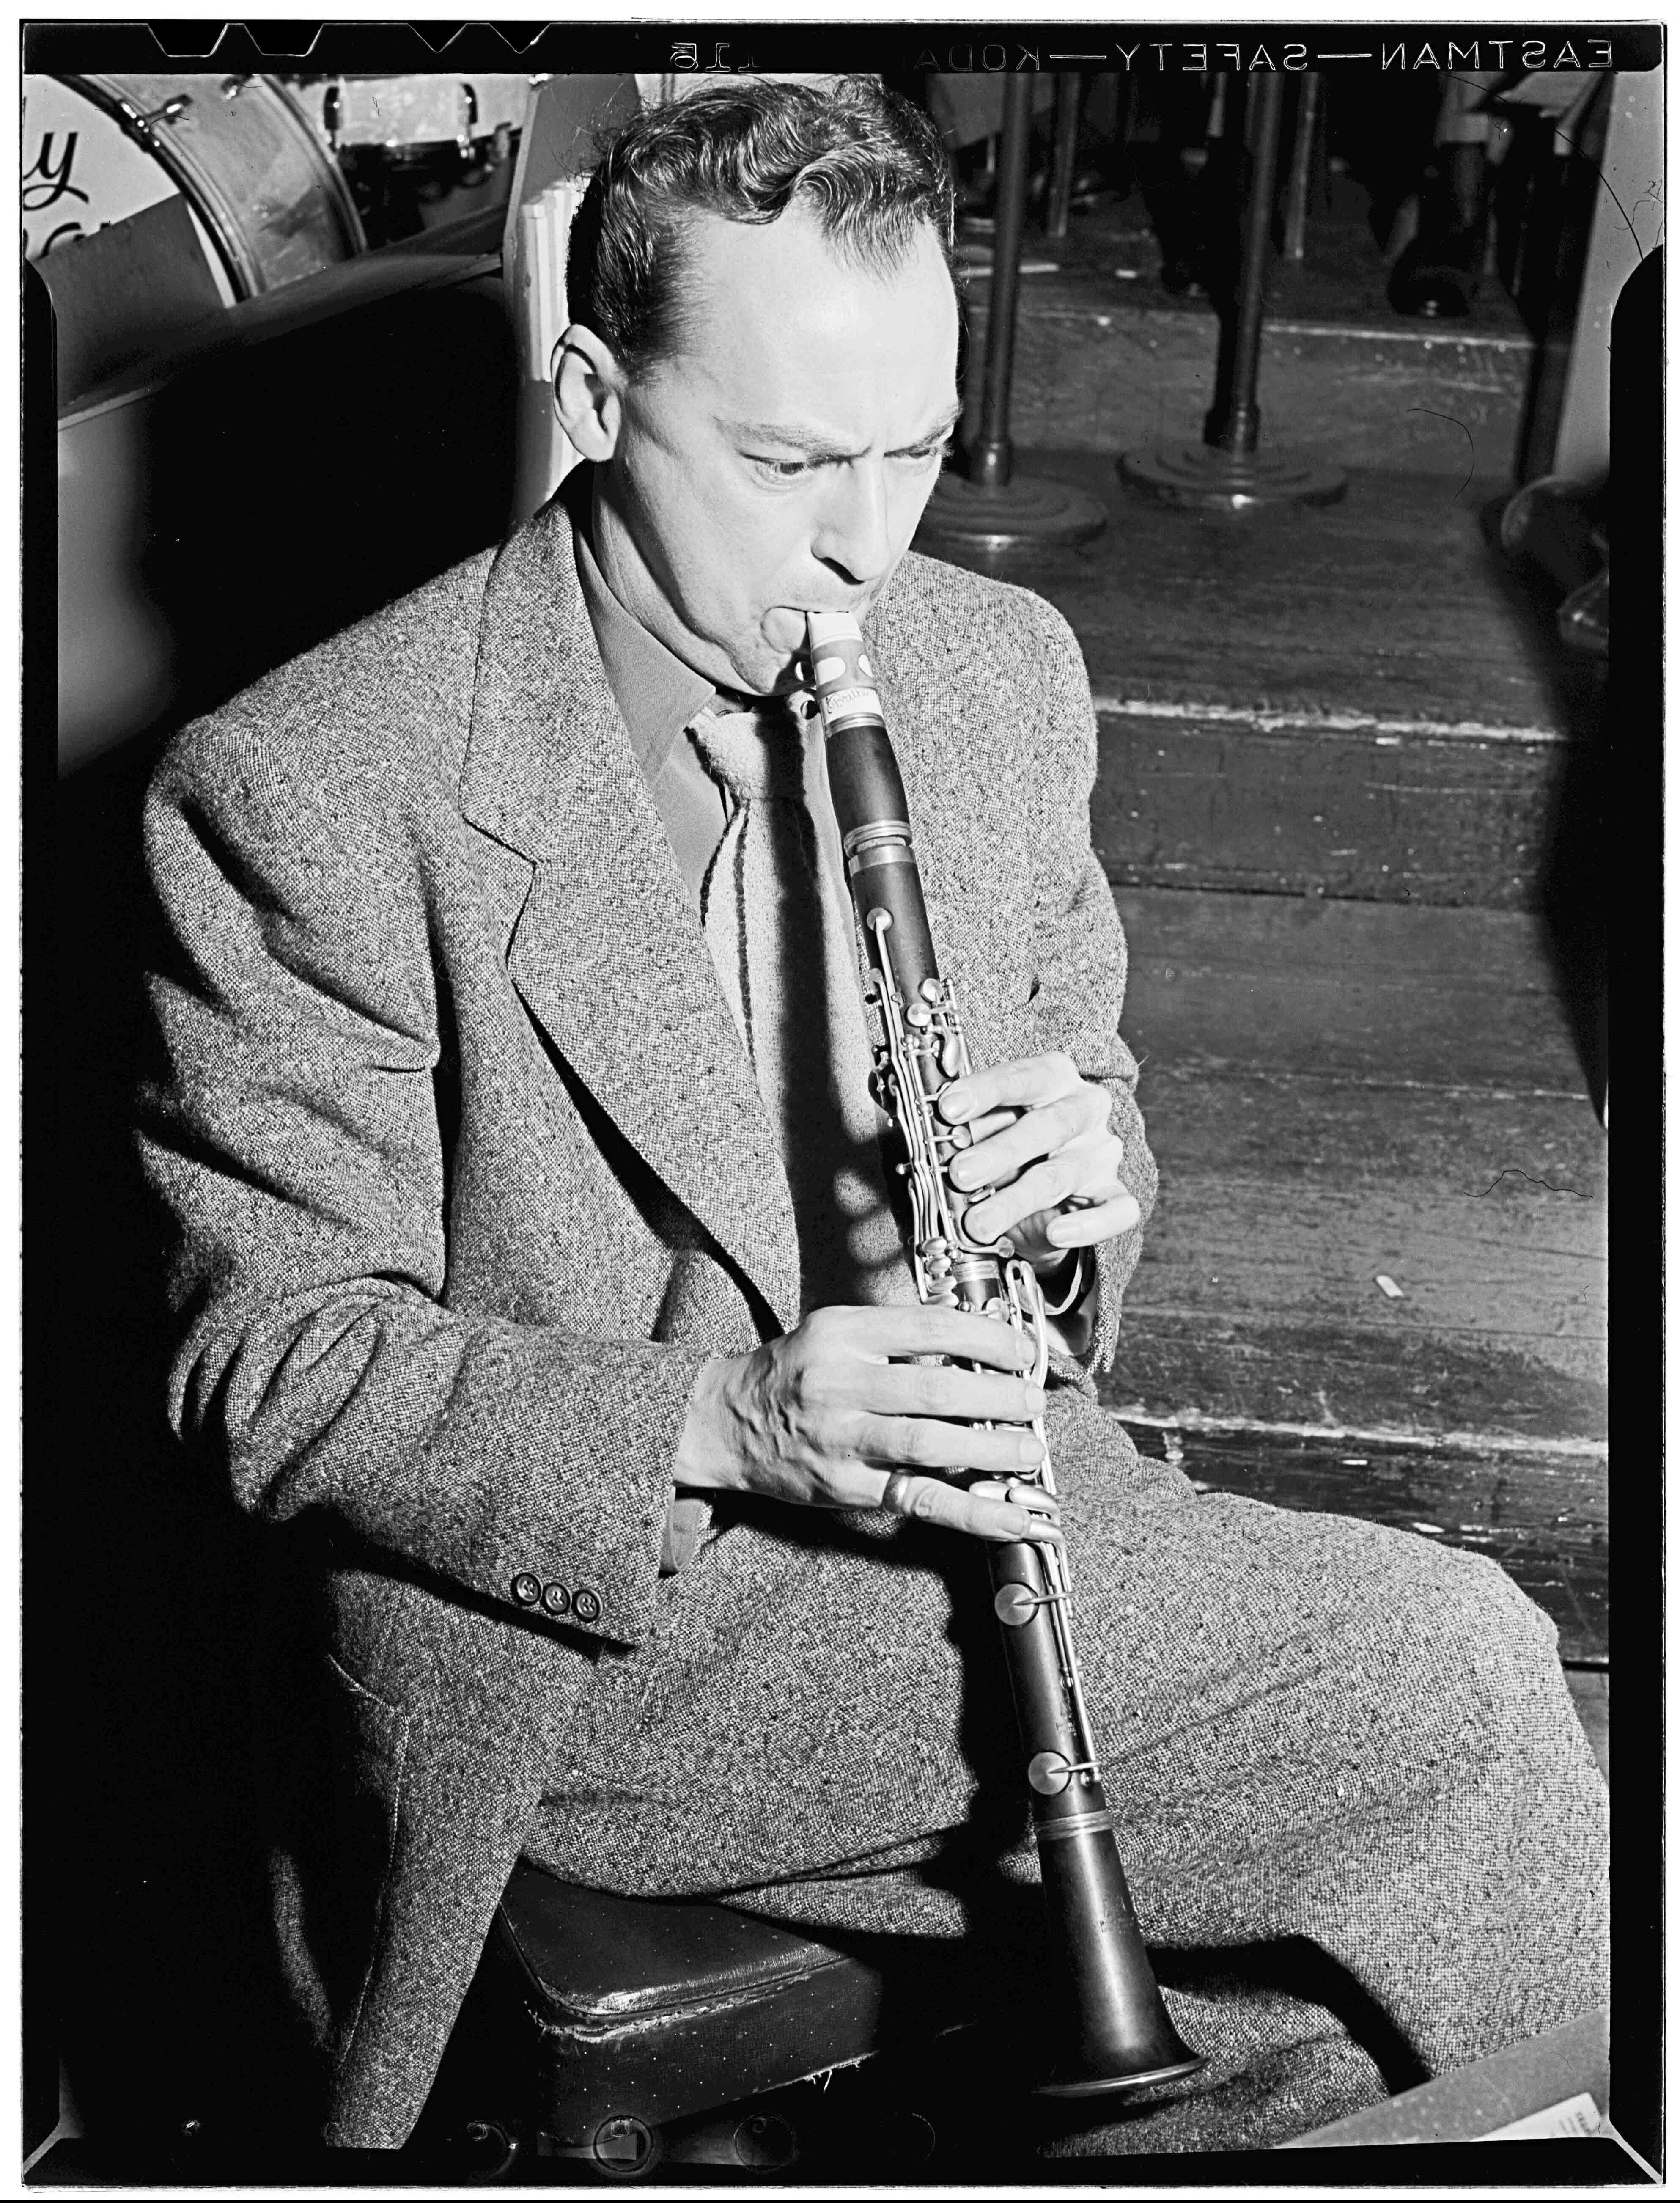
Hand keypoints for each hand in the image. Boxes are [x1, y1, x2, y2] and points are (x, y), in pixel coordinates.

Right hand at [671, 1303, 1061, 1544]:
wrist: (725, 1422)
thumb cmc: (792, 1374)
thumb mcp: (836, 1333)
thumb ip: (898, 1338)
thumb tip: (978, 1350)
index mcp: (843, 1333)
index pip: (929, 1327)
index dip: (986, 1338)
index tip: (1022, 1350)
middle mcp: (840, 1381)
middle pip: (934, 1387)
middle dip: (997, 1396)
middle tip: (1034, 1401)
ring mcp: (841, 1437)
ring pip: (929, 1443)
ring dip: (992, 1449)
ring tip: (1030, 1450)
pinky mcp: (845, 1486)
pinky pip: (918, 1498)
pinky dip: (970, 1511)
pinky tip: (1010, 1517)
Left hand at [936, 1052, 1139, 1269]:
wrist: (1042, 1184)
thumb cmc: (1006, 1138)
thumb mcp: (985, 1125)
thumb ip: (966, 1127)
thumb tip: (932, 1137)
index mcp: (1053, 1076)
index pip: (1022, 1077)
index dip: (985, 1091)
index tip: (948, 1109)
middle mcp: (1084, 1108)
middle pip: (1045, 1127)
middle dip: (999, 1152)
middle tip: (959, 1174)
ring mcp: (1101, 1151)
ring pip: (1063, 1174)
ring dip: (1018, 1200)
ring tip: (979, 1223)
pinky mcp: (1113, 1192)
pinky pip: (1115, 1210)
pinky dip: (1087, 1225)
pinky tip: (1057, 1234)